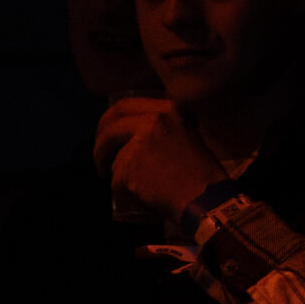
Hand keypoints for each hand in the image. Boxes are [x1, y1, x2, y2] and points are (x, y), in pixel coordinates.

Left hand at [92, 98, 225, 223]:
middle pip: (111, 125)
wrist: (206, 198)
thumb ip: (161, 129)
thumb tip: (133, 137)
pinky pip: (116, 178)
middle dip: (100, 142)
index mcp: (166, 109)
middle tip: (99, 156)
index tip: (105, 132)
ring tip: (121, 183)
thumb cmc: (201, 174)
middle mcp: (152, 119)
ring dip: (112, 171)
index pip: (125, 105)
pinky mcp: (131, 164)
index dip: (109, 119)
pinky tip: (133, 196)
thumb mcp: (185, 136)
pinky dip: (120, 189)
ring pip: (113, 156)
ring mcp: (140, 141)